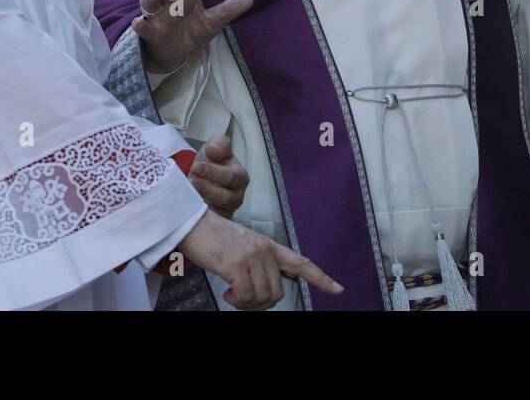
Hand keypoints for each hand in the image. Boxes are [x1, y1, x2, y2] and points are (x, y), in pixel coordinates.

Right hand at [134, 0, 251, 73]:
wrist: (176, 55)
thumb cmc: (192, 32)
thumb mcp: (212, 22)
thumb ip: (227, 10)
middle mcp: (167, 1)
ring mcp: (156, 16)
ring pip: (148, 0)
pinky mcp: (150, 33)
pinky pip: (142, 27)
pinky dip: (139, 25)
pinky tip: (139, 23)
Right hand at [177, 210, 342, 309]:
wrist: (191, 224)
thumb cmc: (212, 239)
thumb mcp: (242, 248)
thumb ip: (257, 264)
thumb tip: (263, 293)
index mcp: (268, 246)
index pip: (301, 263)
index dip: (321, 278)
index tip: (338, 290)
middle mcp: (265, 250)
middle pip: (277, 293)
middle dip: (260, 304)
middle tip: (241, 299)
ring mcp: (253, 256)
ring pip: (262, 298)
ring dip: (246, 304)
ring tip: (232, 293)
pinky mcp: (238, 264)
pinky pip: (246, 297)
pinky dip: (236, 301)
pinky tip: (227, 291)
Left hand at [188, 134, 248, 218]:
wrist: (200, 176)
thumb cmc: (211, 162)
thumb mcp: (215, 146)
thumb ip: (218, 144)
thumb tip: (214, 151)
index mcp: (240, 177)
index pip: (231, 177)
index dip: (212, 172)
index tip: (196, 166)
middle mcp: (237, 197)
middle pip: (224, 197)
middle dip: (205, 188)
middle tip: (190, 179)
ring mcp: (226, 211)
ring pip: (216, 212)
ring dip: (200, 201)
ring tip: (187, 191)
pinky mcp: (215, 222)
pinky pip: (208, 223)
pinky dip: (196, 215)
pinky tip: (187, 205)